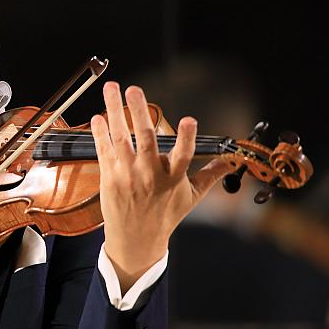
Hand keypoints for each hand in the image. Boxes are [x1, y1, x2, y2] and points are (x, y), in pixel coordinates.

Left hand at [89, 82, 230, 291]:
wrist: (136, 240)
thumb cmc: (164, 217)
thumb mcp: (191, 198)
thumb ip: (210, 175)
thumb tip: (231, 162)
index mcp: (172, 178)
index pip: (183, 156)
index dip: (187, 138)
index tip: (190, 120)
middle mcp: (149, 175)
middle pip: (145, 139)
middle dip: (139, 111)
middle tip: (134, 89)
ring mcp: (127, 175)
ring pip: (120, 138)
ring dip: (114, 111)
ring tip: (111, 89)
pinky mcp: (109, 177)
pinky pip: (104, 150)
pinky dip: (100, 132)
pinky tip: (98, 116)